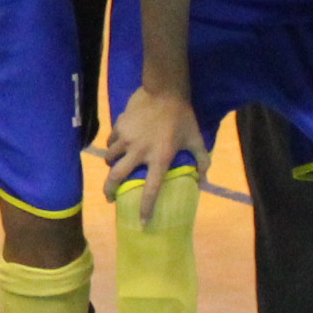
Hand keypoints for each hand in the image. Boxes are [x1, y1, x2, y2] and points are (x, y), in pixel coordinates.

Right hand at [100, 86, 204, 219]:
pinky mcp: (119, 126)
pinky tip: (118, 145)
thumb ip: (202, 160)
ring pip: (110, 158)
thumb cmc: (182, 116)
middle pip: (116, 177)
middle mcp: (139, 152)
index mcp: (159, 158)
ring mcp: (126, 138)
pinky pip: (111, 141)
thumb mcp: (196, 138)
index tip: (142, 223)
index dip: (146, 209)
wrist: (164, 89)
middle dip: (109, 191)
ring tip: (115, 167)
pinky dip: (113, 146)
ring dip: (112, 166)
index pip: (150, 190)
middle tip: (110, 198)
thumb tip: (203, 179)